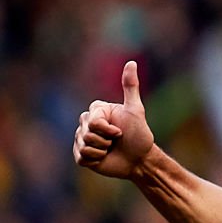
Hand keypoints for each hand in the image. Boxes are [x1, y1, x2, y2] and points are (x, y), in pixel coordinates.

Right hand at [73, 61, 154, 178]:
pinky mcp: (81, 155)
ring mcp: (82, 139)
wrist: (140, 160)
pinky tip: (104, 158)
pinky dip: (96, 159)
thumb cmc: (139, 135)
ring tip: (111, 149)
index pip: (93, 121)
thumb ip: (130, 87)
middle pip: (86, 133)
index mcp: (97, 111)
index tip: (120, 131)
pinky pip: (81, 157)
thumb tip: (131, 62)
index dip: (107, 129)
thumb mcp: (136, 110)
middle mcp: (86, 123)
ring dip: (102, 150)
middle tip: (116, 141)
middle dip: (105, 140)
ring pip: (84, 145)